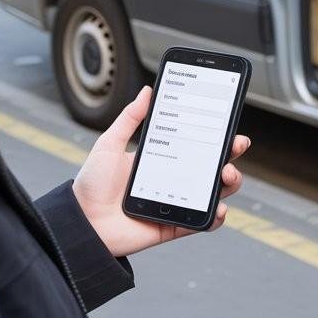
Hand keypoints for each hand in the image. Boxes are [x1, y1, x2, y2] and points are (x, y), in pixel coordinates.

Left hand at [72, 85, 249, 257]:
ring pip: (213, 192)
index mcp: (161, 158)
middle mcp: (172, 180)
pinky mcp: (174, 226)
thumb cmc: (91, 184)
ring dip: (229, 182)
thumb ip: (129, 118)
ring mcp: (176, 203)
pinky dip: (215, 217)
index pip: (194, 143)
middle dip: (230, 155)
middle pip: (211, 166)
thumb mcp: (109, 143)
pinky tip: (218, 207)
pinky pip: (201, 222)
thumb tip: (147, 91)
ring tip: (227, 174)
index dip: (215, 135)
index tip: (228, 123)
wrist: (81, 222)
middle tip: (236, 145)